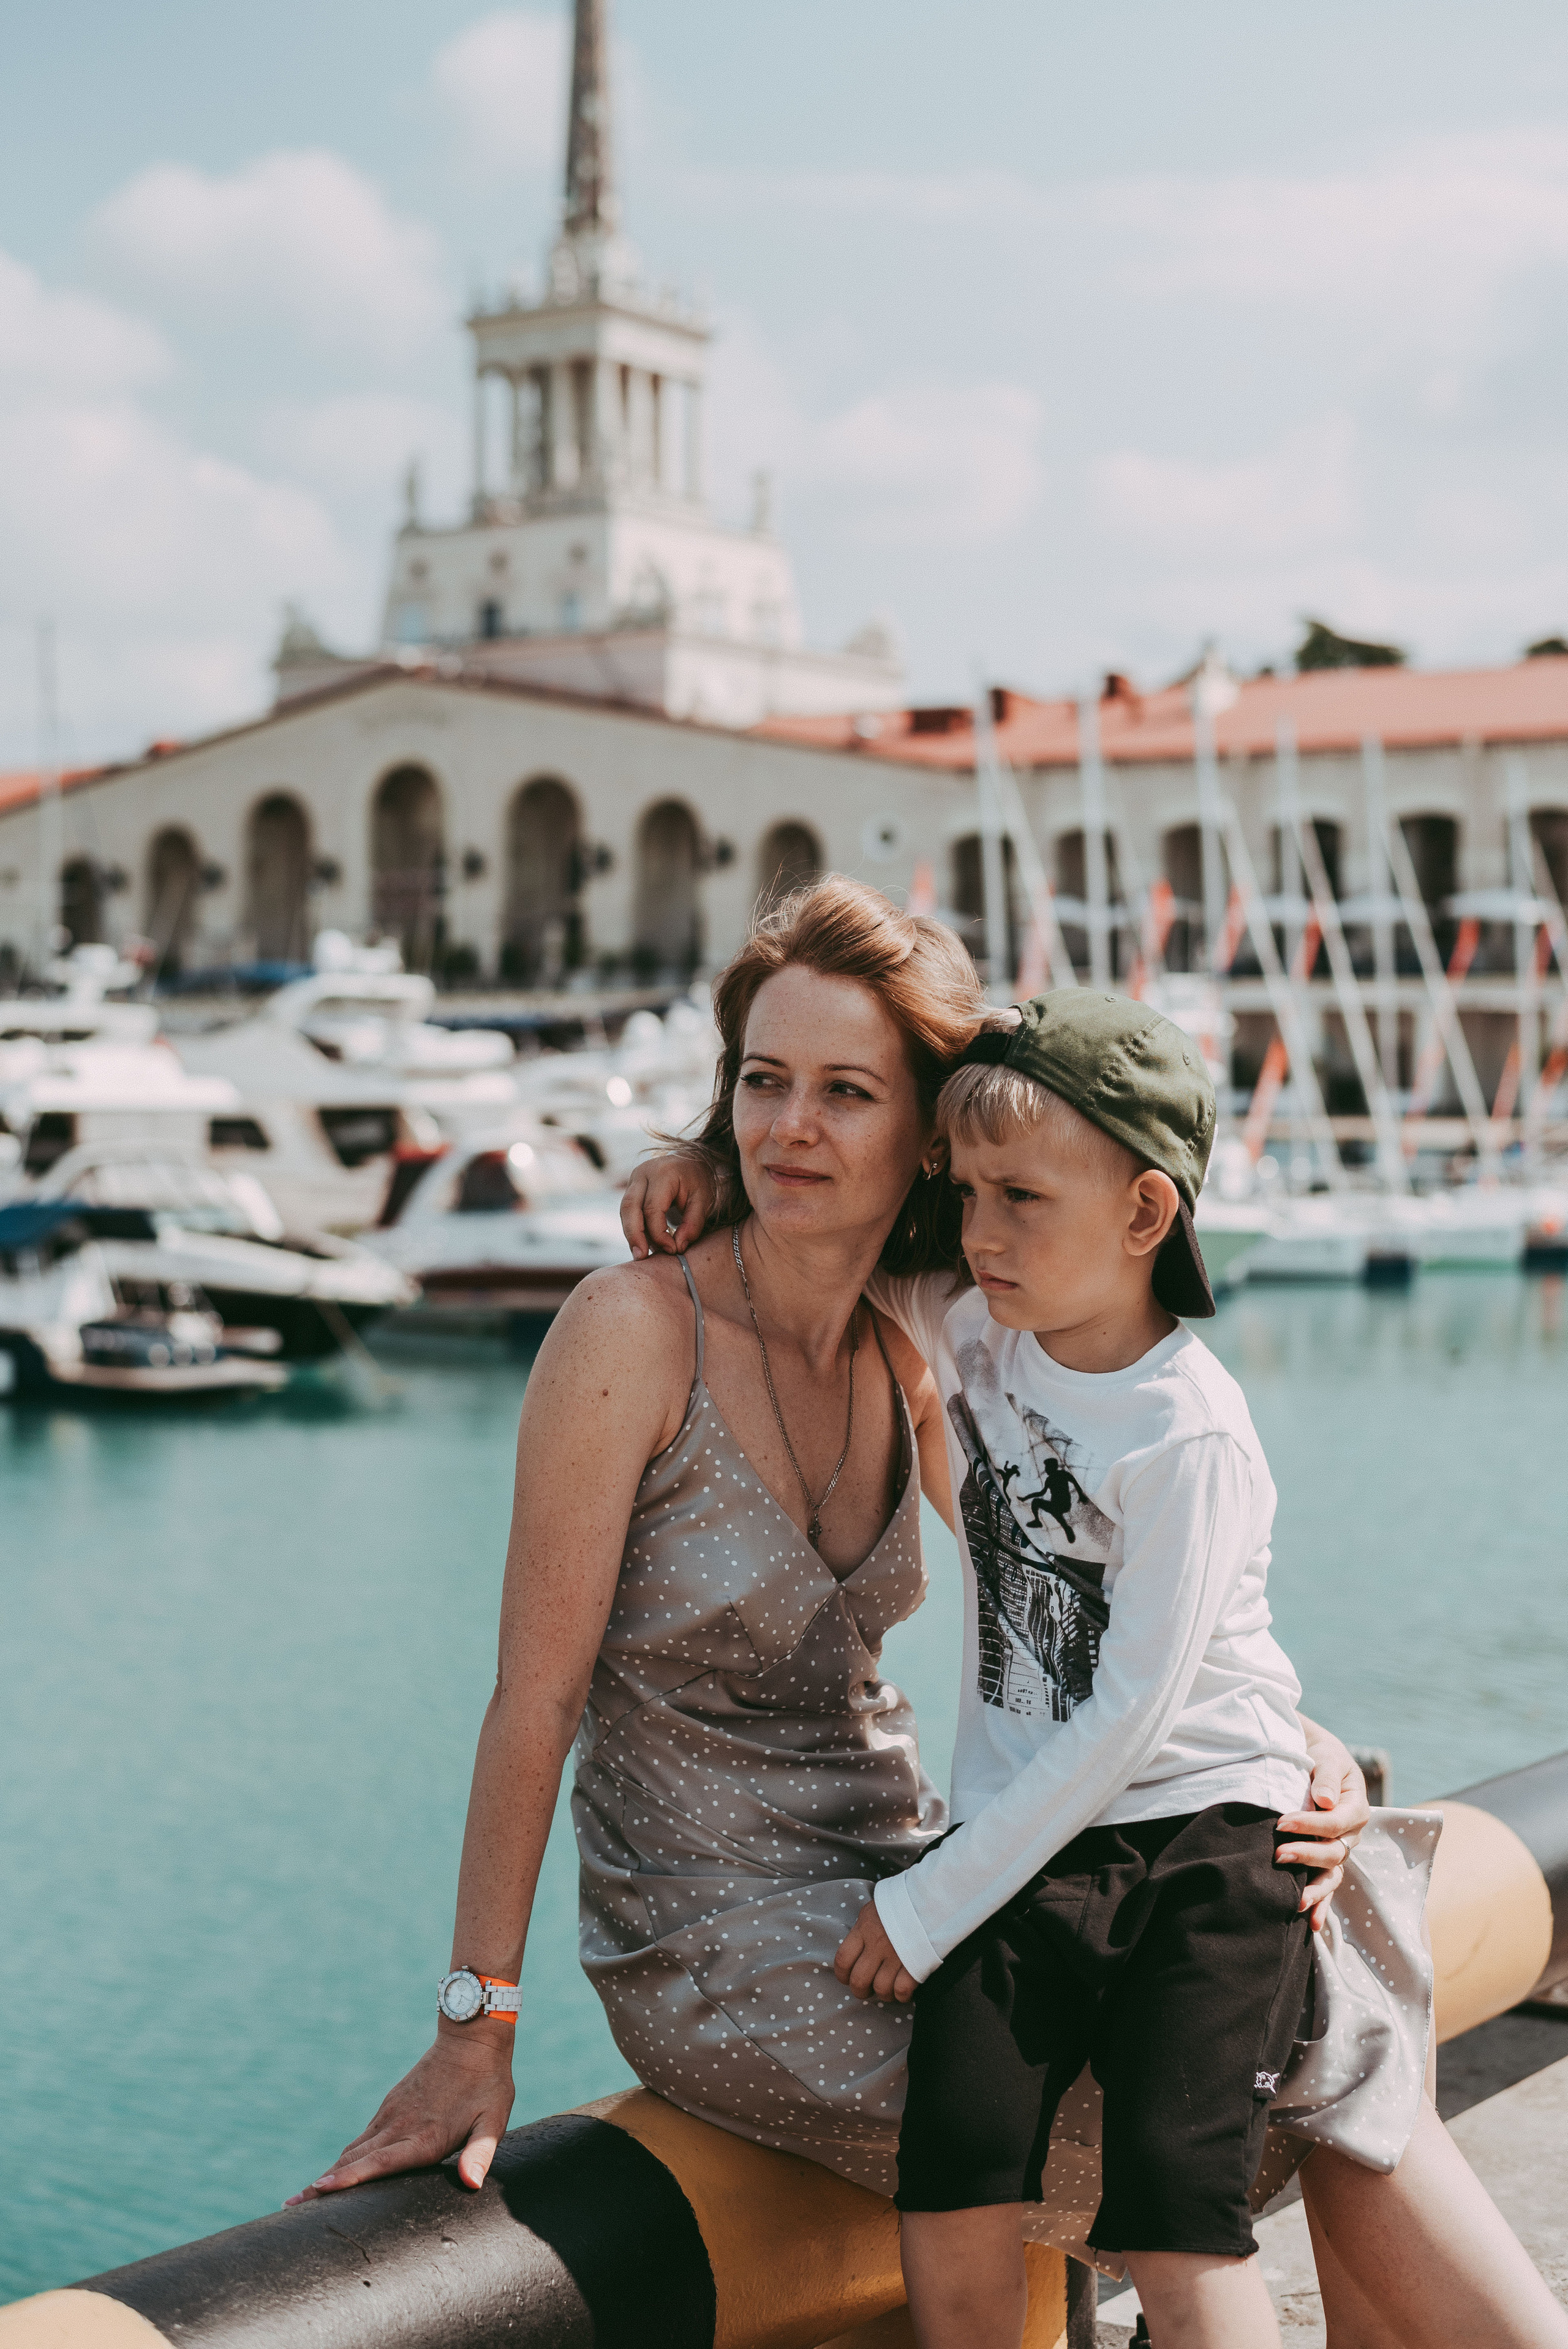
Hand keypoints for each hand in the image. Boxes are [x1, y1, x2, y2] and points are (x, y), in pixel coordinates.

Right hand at [284, 2026, 515, 2202]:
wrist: (471, 2038)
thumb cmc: (488, 2084)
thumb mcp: (494, 2118)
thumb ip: (481, 2152)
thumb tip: (471, 2183)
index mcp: (425, 2136)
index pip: (382, 2162)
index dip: (350, 2178)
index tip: (318, 2190)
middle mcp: (401, 2125)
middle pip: (355, 2160)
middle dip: (323, 2186)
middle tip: (290, 2208)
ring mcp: (392, 2114)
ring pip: (354, 2149)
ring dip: (327, 2173)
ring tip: (299, 2197)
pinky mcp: (390, 2106)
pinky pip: (362, 2137)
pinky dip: (343, 2159)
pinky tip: (332, 2173)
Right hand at [619, 1152, 715, 1259]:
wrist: (690, 1162)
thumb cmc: (698, 1182)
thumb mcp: (703, 1200)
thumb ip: (693, 1224)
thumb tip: (678, 1247)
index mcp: (663, 1172)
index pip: (653, 1208)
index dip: (659, 1233)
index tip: (671, 1250)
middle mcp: (643, 1172)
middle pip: (629, 1207)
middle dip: (634, 1235)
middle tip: (641, 1257)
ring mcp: (634, 1179)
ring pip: (624, 1210)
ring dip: (631, 1234)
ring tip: (641, 1254)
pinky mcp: (631, 1187)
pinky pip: (627, 1211)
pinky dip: (633, 1228)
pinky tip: (643, 1243)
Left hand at [834, 1901, 917, 2002]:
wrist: (931, 1896)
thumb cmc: (901, 1902)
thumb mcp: (873, 1909)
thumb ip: (862, 1929)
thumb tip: (855, 1949)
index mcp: (864, 1928)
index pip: (842, 1960)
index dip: (842, 1975)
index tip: (847, 1978)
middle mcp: (877, 1944)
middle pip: (859, 1981)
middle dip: (861, 1991)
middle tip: (867, 1989)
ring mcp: (897, 1955)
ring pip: (881, 1988)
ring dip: (884, 1994)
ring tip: (888, 1989)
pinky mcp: (916, 1963)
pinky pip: (902, 1990)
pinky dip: (902, 1995)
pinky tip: (903, 1990)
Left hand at [1279, 1726, 1369, 1933]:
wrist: (1314, 1759)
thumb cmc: (1320, 1755)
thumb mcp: (1327, 1756)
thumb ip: (1326, 1775)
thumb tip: (1324, 1801)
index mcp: (1355, 1807)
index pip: (1336, 1822)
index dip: (1311, 1825)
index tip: (1281, 1823)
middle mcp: (1351, 1834)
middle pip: (1334, 1852)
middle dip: (1307, 1856)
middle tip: (1278, 1855)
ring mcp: (1339, 1850)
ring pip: (1332, 1876)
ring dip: (1315, 1890)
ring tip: (1295, 1902)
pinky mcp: (1325, 1860)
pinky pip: (1327, 1886)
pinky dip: (1322, 1904)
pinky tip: (1312, 1924)